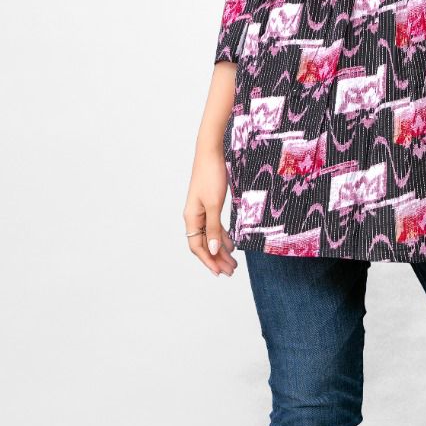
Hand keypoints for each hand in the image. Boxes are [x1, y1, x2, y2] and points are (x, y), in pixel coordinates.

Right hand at [183, 147, 238, 276]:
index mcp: (191, 218)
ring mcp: (201, 211)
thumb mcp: (215, 204)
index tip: (220, 272)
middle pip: (204, 244)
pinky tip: (232, 245)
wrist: (211, 153)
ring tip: (234, 263)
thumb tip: (214, 249)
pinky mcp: (209, 205)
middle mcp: (193, 217)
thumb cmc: (211, 176)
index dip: (209, 261)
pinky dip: (222, 237)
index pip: (197, 247)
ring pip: (210, 237)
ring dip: (221, 250)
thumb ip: (214, 228)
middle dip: (217, 259)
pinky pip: (214, 227)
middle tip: (231, 271)